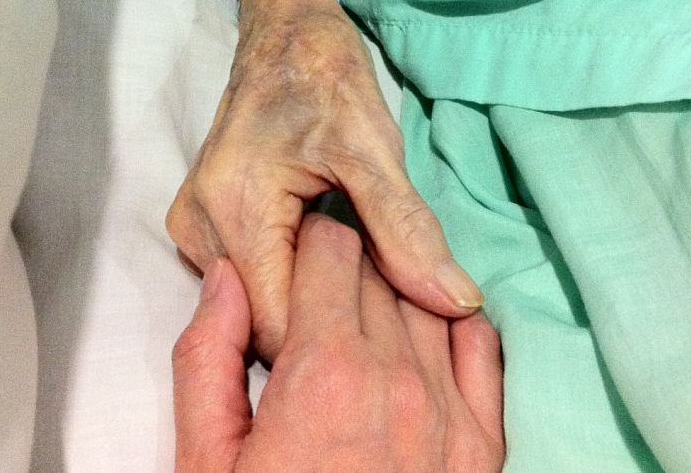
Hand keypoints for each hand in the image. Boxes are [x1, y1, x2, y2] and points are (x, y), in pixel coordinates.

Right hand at [165, 0, 481, 360]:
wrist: (285, 38)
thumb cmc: (327, 81)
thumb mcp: (375, 152)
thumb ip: (407, 232)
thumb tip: (456, 300)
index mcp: (236, 207)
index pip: (277, 322)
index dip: (336, 341)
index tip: (392, 342)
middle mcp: (200, 227)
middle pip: (264, 320)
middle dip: (327, 326)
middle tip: (387, 309)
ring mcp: (195, 229)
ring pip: (257, 307)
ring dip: (311, 307)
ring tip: (362, 284)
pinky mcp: (204, 227)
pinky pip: (252, 282)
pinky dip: (294, 285)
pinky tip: (331, 270)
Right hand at [172, 215, 503, 470]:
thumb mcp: (207, 457)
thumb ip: (208, 356)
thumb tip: (224, 278)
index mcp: (322, 371)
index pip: (331, 253)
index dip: (313, 239)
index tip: (305, 243)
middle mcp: (395, 378)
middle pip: (380, 272)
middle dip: (351, 261)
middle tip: (329, 275)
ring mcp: (448, 408)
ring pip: (429, 300)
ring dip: (399, 288)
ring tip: (371, 302)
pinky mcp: (483, 440)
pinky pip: (482, 346)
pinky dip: (455, 322)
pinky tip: (427, 328)